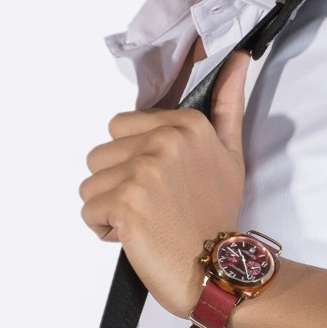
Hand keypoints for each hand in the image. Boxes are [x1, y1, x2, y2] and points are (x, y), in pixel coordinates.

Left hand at [80, 47, 250, 316]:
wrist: (220, 269)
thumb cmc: (218, 216)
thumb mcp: (230, 153)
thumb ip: (227, 104)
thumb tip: (237, 58)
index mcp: (186, 123)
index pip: (121, 127)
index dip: (135, 160)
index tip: (165, 183)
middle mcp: (165, 140)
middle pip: (101, 154)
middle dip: (118, 183)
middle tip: (155, 206)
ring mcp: (144, 170)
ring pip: (90, 184)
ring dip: (110, 208)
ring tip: (147, 222)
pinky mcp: (126, 202)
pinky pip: (89, 210)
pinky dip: (106, 230)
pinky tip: (138, 237)